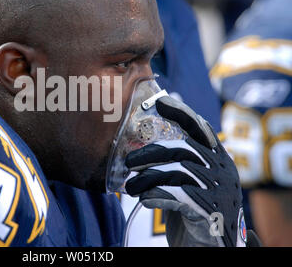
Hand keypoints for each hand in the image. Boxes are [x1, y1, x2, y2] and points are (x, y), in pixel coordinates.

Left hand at [124, 96, 250, 246]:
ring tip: (130, 188)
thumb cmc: (193, 212)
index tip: (160, 103)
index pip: (200, 127)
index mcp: (217, 159)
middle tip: (128, 163)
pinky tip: (146, 201)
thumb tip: (139, 150)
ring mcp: (219, 190)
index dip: (181, 113)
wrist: (210, 247)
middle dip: (150, 153)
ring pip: (177, 171)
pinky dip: (157, 195)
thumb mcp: (186, 185)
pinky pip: (179, 194)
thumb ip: (174, 167)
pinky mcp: (211, 211)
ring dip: (147, 178)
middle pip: (183, 149)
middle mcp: (222, 171)